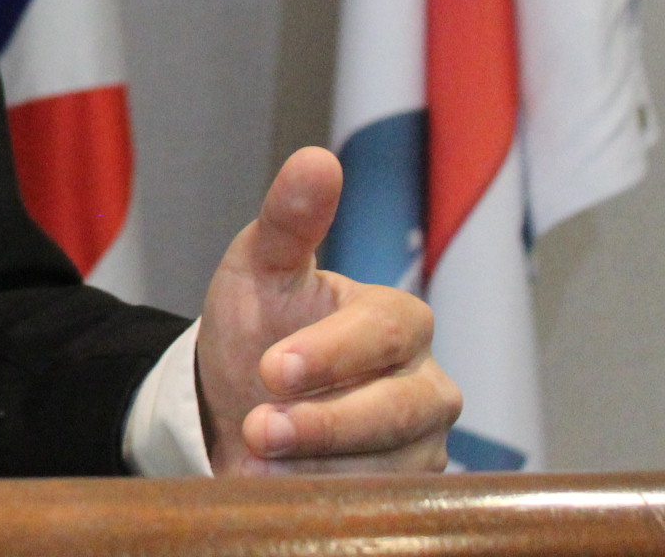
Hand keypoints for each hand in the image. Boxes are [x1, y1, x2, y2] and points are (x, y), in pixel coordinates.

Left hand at [197, 146, 460, 473]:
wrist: (239, 403)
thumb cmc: (258, 326)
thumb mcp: (261, 268)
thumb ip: (289, 219)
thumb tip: (316, 157)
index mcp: (397, 320)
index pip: (384, 333)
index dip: (331, 353)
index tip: (272, 367)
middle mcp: (425, 384)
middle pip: (399, 410)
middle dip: (325, 423)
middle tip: (259, 429)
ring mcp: (423, 445)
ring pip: (390, 467)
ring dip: (317, 468)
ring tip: (257, 459)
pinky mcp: (408, 496)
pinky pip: (381, 506)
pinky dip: (327, 498)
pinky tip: (282, 487)